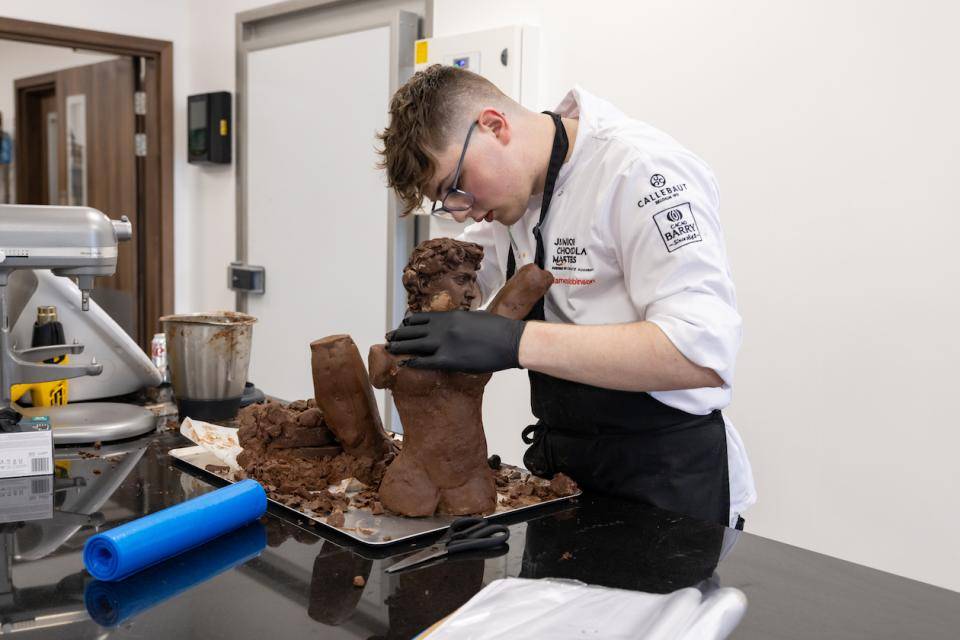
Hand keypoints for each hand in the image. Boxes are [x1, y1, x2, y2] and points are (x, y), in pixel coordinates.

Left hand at [386, 311, 525, 372]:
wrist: (512, 341)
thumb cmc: (500, 330)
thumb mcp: (477, 318)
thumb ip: (461, 322)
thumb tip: (454, 326)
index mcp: (452, 315)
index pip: (423, 318)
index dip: (410, 323)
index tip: (402, 325)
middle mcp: (444, 327)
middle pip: (414, 330)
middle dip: (400, 334)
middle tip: (389, 337)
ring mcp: (445, 343)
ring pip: (415, 344)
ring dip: (401, 346)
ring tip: (390, 348)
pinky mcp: (449, 359)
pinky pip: (425, 361)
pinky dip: (413, 361)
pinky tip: (404, 363)